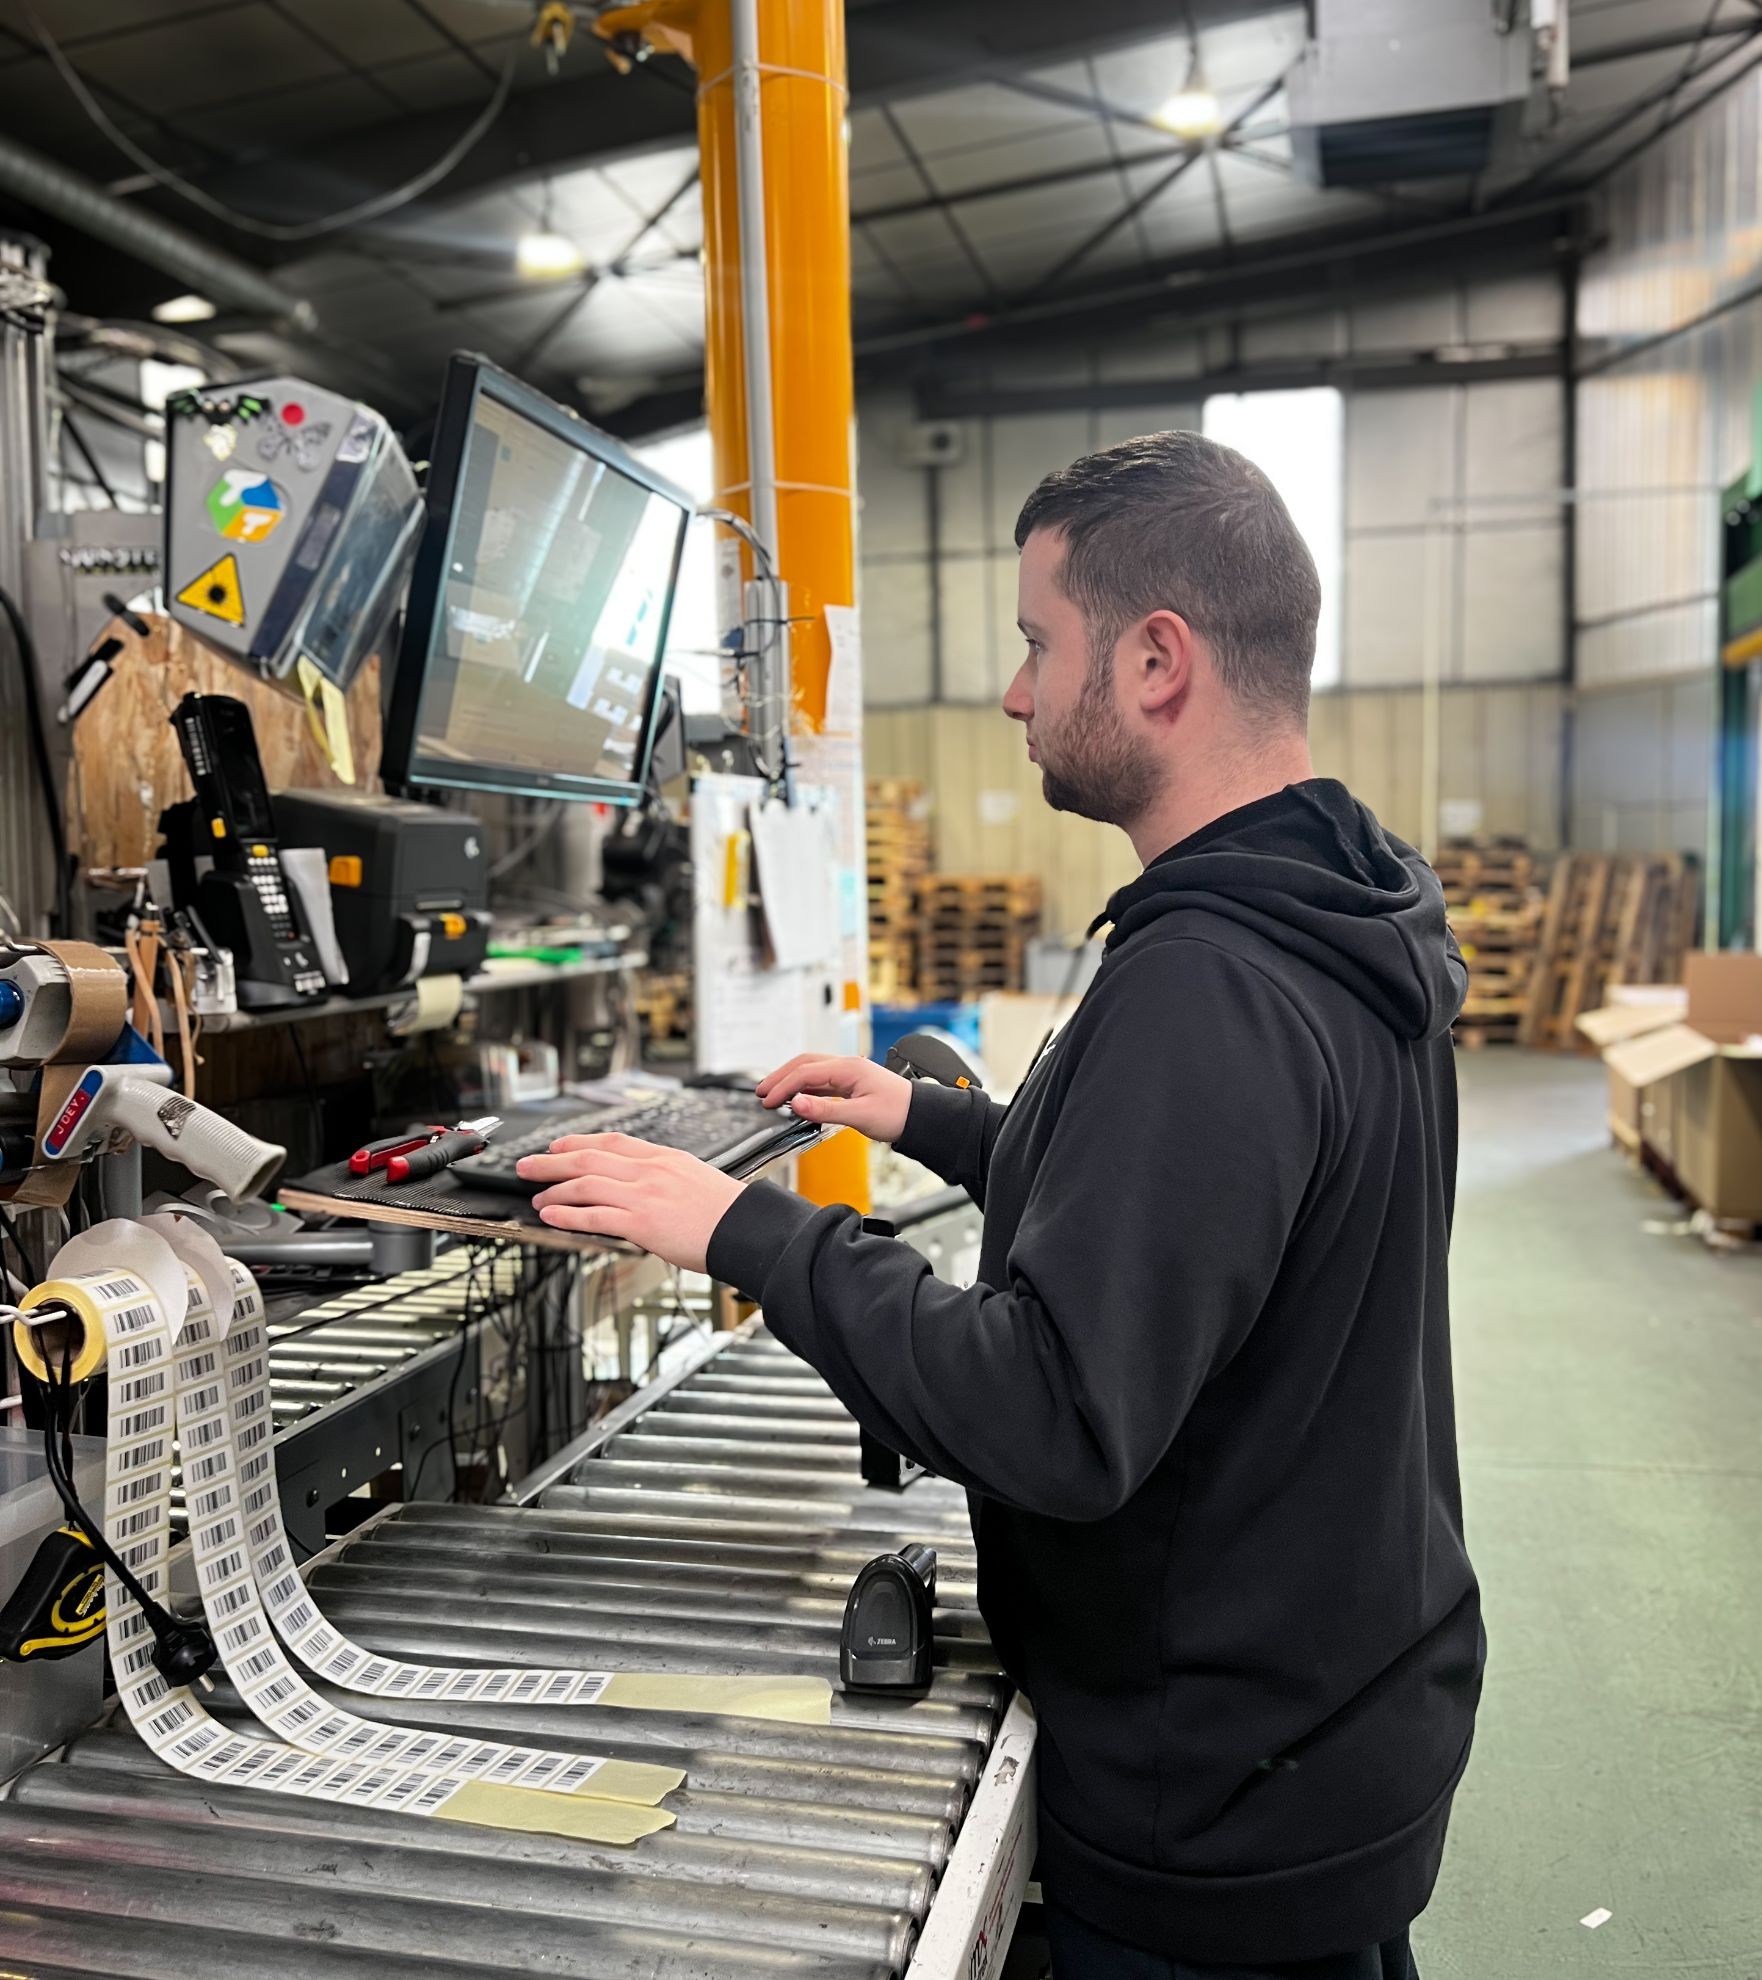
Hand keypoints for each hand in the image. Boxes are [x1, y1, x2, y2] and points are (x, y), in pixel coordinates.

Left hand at [515, 1132, 743, 1271]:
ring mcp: (644, 1195)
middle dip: (551, 1161)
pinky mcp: (642, 1222)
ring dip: (554, 1190)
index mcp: (664, 1158)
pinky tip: (550, 1216)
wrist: (746, 1228)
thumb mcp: (695, 1178)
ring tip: (537, 1197)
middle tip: (527, 1166)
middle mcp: (650, 1171)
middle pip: (589, 1157)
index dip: (578, 1142)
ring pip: (585, 1184)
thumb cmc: (728, 1212)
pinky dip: (567, 1215)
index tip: (557, 1145)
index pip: (612, 1141)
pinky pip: (594, 1216)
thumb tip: (642, 1187)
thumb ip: (665, 1178)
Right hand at [757, 1054, 912, 1143]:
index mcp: (848, 1068)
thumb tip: (797, 1103)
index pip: (805, 1072)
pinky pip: (821, 1080)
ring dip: (791, 1080)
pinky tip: (796, 1097)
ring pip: (811, 1070)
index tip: (767, 1101)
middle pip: (804, 1064)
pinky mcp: (851, 1084)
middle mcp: (847, 1066)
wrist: (920, 1116)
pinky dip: (804, 1087)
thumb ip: (825, 1110)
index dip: (783, 1086)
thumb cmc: (898, 1113)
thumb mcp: (860, 1115)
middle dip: (780, 1077)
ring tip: (773, 1093)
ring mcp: (849, 1073)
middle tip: (761, 1092)